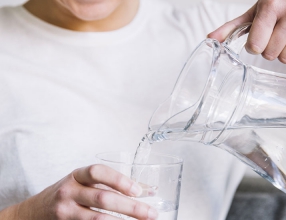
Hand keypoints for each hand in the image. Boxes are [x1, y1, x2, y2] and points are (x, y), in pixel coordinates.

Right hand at [12, 165, 157, 219]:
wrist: (33, 212)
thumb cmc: (67, 194)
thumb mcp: (84, 183)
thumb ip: (112, 185)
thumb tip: (148, 190)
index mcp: (77, 176)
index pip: (97, 172)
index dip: (119, 179)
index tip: (137, 190)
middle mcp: (69, 191)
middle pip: (102, 198)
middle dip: (130, 207)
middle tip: (151, 213)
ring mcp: (65, 211)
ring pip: (97, 218)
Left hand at [209, 0, 285, 63]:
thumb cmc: (280, 4)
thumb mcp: (254, 11)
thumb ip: (231, 28)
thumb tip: (209, 40)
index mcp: (272, 5)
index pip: (255, 44)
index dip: (254, 45)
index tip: (258, 38)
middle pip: (269, 54)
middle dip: (268, 50)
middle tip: (274, 35)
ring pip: (285, 59)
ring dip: (282, 53)